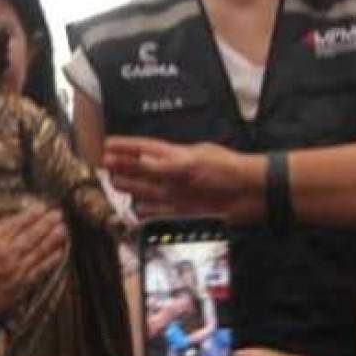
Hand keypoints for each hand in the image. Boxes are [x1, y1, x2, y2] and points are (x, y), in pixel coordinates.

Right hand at [0, 206, 66, 326]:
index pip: (17, 223)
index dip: (31, 215)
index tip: (42, 208)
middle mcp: (7, 253)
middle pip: (32, 234)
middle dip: (46, 223)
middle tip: (57, 215)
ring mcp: (15, 270)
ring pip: (39, 251)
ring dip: (53, 239)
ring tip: (63, 230)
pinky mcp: (19, 287)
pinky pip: (39, 271)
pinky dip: (50, 262)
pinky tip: (59, 254)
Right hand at [102, 138, 263, 221]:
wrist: (252, 193)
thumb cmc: (227, 171)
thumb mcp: (193, 164)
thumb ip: (164, 166)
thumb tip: (140, 161)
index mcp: (177, 155)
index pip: (145, 148)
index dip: (126, 146)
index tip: (107, 144)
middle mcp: (175, 173)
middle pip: (143, 169)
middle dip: (123, 166)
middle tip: (103, 166)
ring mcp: (179, 192)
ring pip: (149, 189)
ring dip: (132, 187)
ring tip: (114, 184)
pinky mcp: (185, 210)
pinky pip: (161, 211)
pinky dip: (148, 211)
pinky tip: (137, 210)